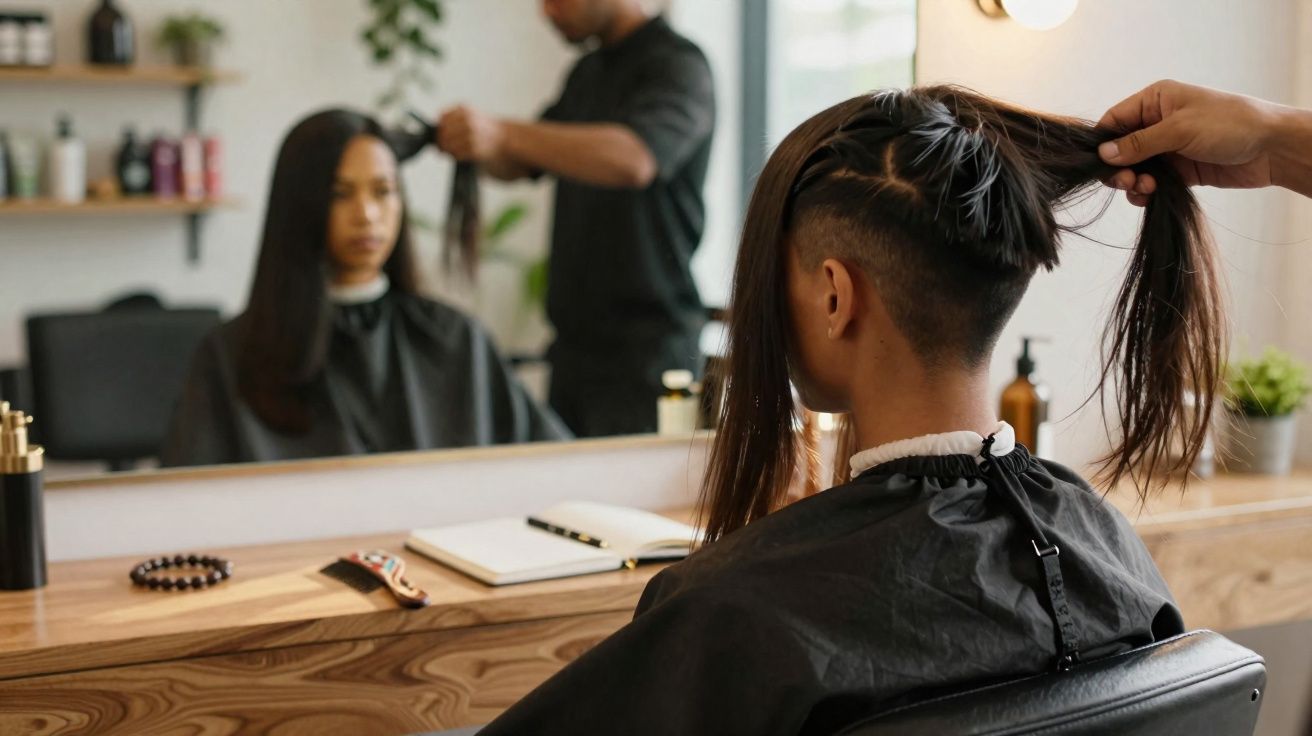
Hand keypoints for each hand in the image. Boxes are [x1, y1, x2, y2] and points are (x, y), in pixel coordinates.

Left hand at [436, 105, 505, 162]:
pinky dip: (455, 156)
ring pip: (449, 145)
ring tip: (449, 151)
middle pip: (444, 133)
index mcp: (465, 110)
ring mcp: (472, 135)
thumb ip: (451, 118)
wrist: (503, 137)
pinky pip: (457, 154)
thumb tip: (434, 130)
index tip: (437, 134)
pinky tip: (458, 154)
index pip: (442, 119)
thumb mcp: (469, 115)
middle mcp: (468, 121)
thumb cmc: (483, 127)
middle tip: (440, 146)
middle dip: (440, 141)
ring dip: (447, 150)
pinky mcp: (475, 149)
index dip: (438, 128)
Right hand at [1098, 80, 1282, 205]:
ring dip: (1133, 182)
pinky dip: (1145, 192)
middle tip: (1127, 181)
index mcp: (1155, 100)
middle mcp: (1158, 122)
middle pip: (1120, 148)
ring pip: (1134, 168)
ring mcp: (1168, 147)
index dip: (1103, 143)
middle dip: (1119, 167)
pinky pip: (1151, 182)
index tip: (1100, 164)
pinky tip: (1150, 196)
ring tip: (1145, 188)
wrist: (1271, 148)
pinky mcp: (1179, 170)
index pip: (1115, 120)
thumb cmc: (1229, 125)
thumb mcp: (1179, 129)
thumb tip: (1103, 154)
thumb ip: (1139, 143)